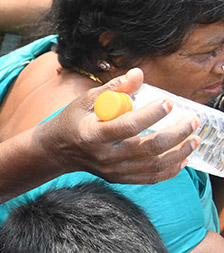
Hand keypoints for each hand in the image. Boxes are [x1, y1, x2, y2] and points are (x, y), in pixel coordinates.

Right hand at [43, 68, 198, 184]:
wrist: (58, 150)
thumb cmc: (73, 121)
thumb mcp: (87, 100)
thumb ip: (114, 88)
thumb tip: (138, 74)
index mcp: (93, 134)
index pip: (127, 126)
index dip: (151, 114)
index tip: (168, 103)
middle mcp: (105, 156)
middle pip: (148, 148)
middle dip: (176, 133)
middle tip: (192, 121)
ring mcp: (113, 170)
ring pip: (155, 165)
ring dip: (180, 152)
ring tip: (194, 138)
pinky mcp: (120, 178)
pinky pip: (151, 177)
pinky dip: (171, 169)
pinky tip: (183, 158)